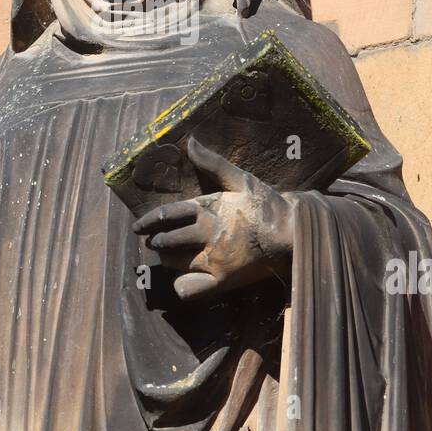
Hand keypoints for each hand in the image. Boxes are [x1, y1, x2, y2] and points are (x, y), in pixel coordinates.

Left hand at [133, 137, 295, 299]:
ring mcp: (214, 259)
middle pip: (168, 240)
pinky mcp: (223, 280)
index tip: (138, 227)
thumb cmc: (267, 205)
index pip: (169, 215)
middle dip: (157, 241)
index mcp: (209, 209)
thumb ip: (212, 163)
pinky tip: (185, 280)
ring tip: (167, 254)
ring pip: (176, 262)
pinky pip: (191, 289)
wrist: (293, 233)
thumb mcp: (241, 179)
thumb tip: (190, 141)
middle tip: (153, 242)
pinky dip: (183, 286)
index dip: (150, 221)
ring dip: (167, 258)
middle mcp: (207, 235)